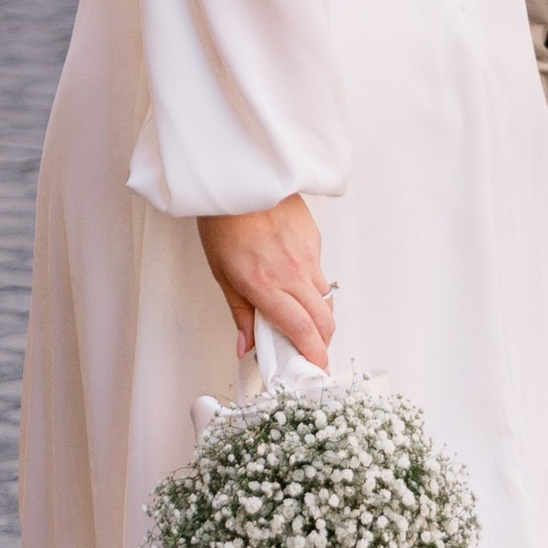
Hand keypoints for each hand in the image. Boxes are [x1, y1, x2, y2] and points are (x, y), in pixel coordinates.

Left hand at [196, 198, 334, 369]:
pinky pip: (320, 271)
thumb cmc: (224, 222)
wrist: (238, 179)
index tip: (314, 369)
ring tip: (299, 314)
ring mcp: (307, 254)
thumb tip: (247, 346)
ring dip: (317, 313)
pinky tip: (293, 276)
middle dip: (322, 341)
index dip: (313, 355)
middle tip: (310, 350)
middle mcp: (292, 272)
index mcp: (265, 284)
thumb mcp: (222, 273)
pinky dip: (311, 283)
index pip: (301, 330)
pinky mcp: (314, 239)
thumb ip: (240, 312)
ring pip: (324, 296)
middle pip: (324, 320)